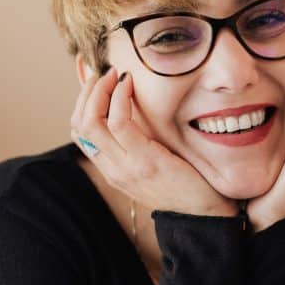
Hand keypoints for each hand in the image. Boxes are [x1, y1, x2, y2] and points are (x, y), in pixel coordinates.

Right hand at [70, 66, 236, 217]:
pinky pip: (118, 122)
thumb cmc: (186, 183)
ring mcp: (125, 167)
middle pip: (79, 124)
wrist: (206, 212)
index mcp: (112, 170)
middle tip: (104, 72)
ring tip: (115, 74)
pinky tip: (129, 84)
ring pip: (91, 121)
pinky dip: (120, 97)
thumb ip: (139, 141)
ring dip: (100, 89)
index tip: (96, 80)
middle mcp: (112, 170)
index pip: (79, 132)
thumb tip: (132, 108)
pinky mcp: (144, 161)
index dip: (82, 101)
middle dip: (86, 91)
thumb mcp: (154, 161)